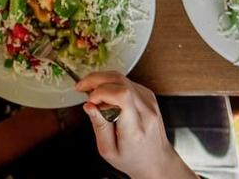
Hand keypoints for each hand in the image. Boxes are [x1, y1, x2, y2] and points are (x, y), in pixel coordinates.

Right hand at [76, 71, 195, 178]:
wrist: (156, 160)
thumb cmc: (132, 159)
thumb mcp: (109, 150)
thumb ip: (99, 126)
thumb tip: (89, 106)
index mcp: (135, 128)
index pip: (122, 96)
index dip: (101, 92)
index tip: (89, 101)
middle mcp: (145, 111)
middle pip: (120, 81)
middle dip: (96, 79)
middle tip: (81, 87)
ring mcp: (149, 101)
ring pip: (122, 78)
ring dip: (102, 80)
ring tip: (90, 91)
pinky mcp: (149, 95)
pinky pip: (126, 82)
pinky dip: (112, 84)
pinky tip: (104, 95)